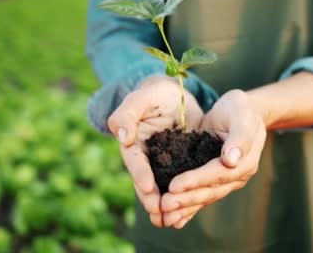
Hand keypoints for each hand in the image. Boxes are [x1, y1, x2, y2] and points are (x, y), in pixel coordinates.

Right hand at [107, 76, 202, 227]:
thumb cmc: (155, 93)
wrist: (177, 96)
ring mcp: (163, 164)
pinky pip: (181, 183)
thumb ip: (127, 114)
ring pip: (164, 187)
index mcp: (132, 143)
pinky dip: (184, 197)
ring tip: (171, 220)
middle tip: (159, 211)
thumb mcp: (141, 97)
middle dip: (151, 198)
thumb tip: (121, 137)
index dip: (140, 175)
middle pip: (147, 181)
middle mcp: (146, 158)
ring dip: (166, 203)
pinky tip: (191, 210)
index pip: (135, 162)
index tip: (147, 187)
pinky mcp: (181, 166)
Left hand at [160, 89, 265, 227]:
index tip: (174, 186)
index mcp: (244, 162)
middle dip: (185, 200)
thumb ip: (239, 137)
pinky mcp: (214, 181)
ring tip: (162, 217)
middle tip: (163, 206)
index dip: (195, 181)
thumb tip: (231, 160)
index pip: (217, 174)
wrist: (243, 113)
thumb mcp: (242, 116)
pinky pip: (200, 196)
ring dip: (183, 209)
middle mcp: (236, 176)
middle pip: (209, 191)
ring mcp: (226, 182)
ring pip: (203, 198)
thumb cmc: (241, 110)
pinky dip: (187, 209)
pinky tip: (172, 219)